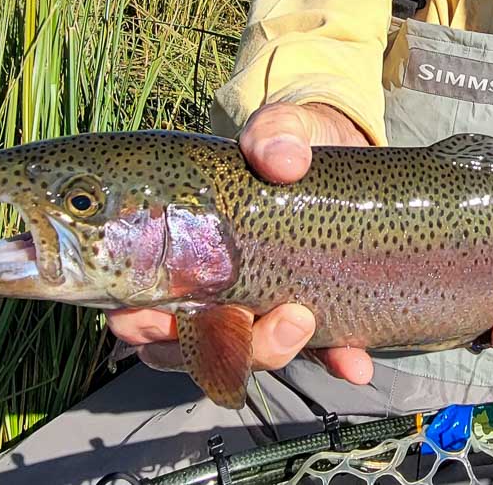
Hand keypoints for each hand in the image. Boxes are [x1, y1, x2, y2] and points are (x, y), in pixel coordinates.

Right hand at [107, 102, 374, 381]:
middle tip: (266, 312)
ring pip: (245, 358)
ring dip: (271, 351)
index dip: (145, 322)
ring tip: (305, 320)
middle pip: (189, 349)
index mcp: (180, 249)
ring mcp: (258, 306)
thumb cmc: (288, 142)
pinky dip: (333, 363)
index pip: (137, 307)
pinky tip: (355, 365)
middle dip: (222, 348)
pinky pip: (315, 355)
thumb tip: (281, 161)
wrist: (339, 148)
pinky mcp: (309, 314)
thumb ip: (274, 133)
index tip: (175, 311)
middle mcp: (210, 290)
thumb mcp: (279, 127)